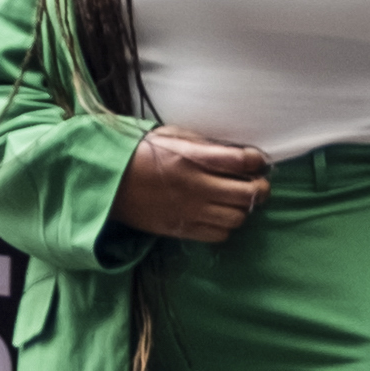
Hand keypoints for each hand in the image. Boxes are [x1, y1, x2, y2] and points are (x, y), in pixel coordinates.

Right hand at [111, 127, 269, 244]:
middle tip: (259, 184)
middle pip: (247, 194)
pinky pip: (219, 234)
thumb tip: (236, 152)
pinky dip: (226, 225)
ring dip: (243, 208)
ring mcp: (190, 211)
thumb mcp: (172, 136)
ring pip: (237, 217)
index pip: (242, 161)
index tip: (256, 161)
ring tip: (237, 200)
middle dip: (260, 188)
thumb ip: (204, 144)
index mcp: (193, 158)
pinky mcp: (182, 229)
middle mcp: (196, 187)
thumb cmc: (141, 153)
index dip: (257, 160)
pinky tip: (220, 214)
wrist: (109, 182)